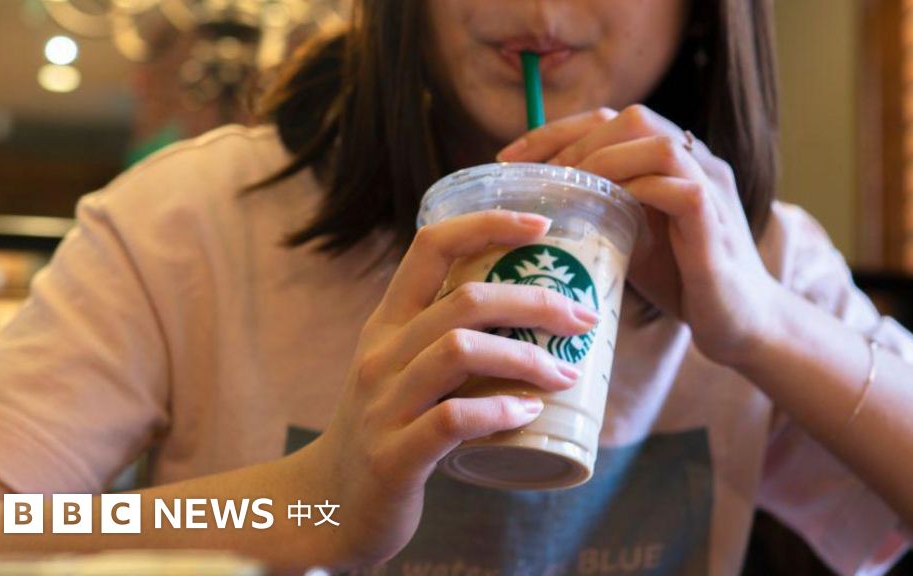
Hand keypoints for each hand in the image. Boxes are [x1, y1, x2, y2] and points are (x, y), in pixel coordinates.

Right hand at [309, 210, 596, 566]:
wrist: (330, 504)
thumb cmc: (387, 430)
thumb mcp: (402, 370)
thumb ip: (447, 339)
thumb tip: (532, 316)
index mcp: (387, 324)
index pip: (430, 246)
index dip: (487, 224)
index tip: (540, 226)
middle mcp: (381, 354)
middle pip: (465, 300)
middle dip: (535, 301)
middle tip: (582, 320)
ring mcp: (383, 404)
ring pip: (460, 350)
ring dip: (527, 359)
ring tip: (565, 375)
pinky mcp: (393, 455)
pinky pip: (453, 419)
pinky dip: (501, 411)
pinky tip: (529, 414)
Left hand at [497, 105, 781, 365]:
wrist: (739, 324)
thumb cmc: (684, 281)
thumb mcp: (630, 238)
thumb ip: (599, 212)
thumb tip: (535, 209)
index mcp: (673, 159)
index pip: (611, 120)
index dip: (557, 131)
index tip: (508, 158)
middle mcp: (696, 161)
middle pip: (631, 118)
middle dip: (573, 141)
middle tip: (531, 178)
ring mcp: (710, 188)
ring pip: (657, 144)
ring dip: (602, 162)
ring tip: (563, 192)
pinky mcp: (715, 223)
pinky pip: (678, 188)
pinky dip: (634, 193)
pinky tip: (600, 213)